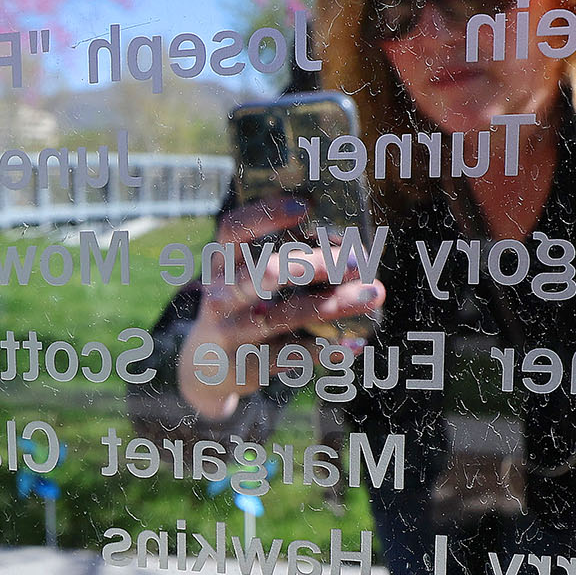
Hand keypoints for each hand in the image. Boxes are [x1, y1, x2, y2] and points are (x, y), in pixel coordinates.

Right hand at [175, 195, 384, 420]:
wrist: (203, 369)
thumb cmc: (239, 309)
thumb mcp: (243, 280)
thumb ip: (282, 261)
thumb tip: (346, 249)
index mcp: (220, 265)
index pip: (233, 231)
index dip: (265, 216)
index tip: (306, 205)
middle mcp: (221, 296)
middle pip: (262, 275)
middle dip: (310, 266)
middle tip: (356, 260)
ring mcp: (233, 333)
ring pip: (283, 316)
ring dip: (332, 305)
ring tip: (372, 295)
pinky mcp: (249, 365)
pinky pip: (293, 355)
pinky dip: (326, 350)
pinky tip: (355, 344)